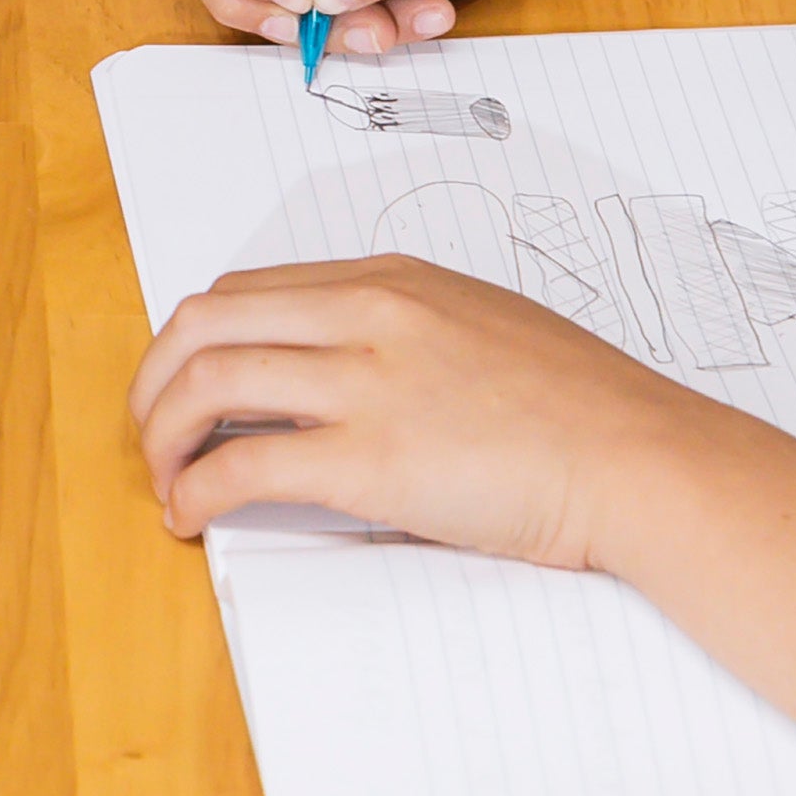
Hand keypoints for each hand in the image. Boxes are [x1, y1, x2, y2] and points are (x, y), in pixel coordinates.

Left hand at [129, 255, 725, 570]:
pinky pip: (242, 466)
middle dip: (156, 380)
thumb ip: (406, 336)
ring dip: (162, 437)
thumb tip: (339, 377)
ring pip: (206, 383)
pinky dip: (197, 491)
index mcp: (392, 281)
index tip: (187, 386)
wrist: (643, 458)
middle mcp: (369, 313)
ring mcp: (367, 382)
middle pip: (206, 321)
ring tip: (165, 481)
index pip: (250, 290)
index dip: (197, 342)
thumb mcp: (484, 331)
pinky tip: (192, 515)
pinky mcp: (369, 458)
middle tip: (152, 433)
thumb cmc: (582, 411)